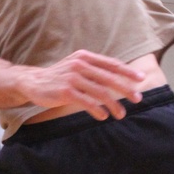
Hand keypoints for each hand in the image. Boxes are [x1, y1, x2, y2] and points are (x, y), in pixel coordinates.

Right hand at [26, 51, 146, 120]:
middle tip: (137, 99)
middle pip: (109, 78)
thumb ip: (93, 69)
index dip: (127, 72)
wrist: (32, 82)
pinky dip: (97, 110)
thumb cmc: (59, 77)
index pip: (111, 64)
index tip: (141, 79)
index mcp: (85, 57)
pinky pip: (87, 101)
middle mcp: (80, 64)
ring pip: (100, 92)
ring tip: (120, 114)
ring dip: (113, 104)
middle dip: (125, 90)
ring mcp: (72, 77)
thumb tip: (118, 77)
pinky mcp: (65, 91)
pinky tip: (103, 116)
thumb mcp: (76, 66)